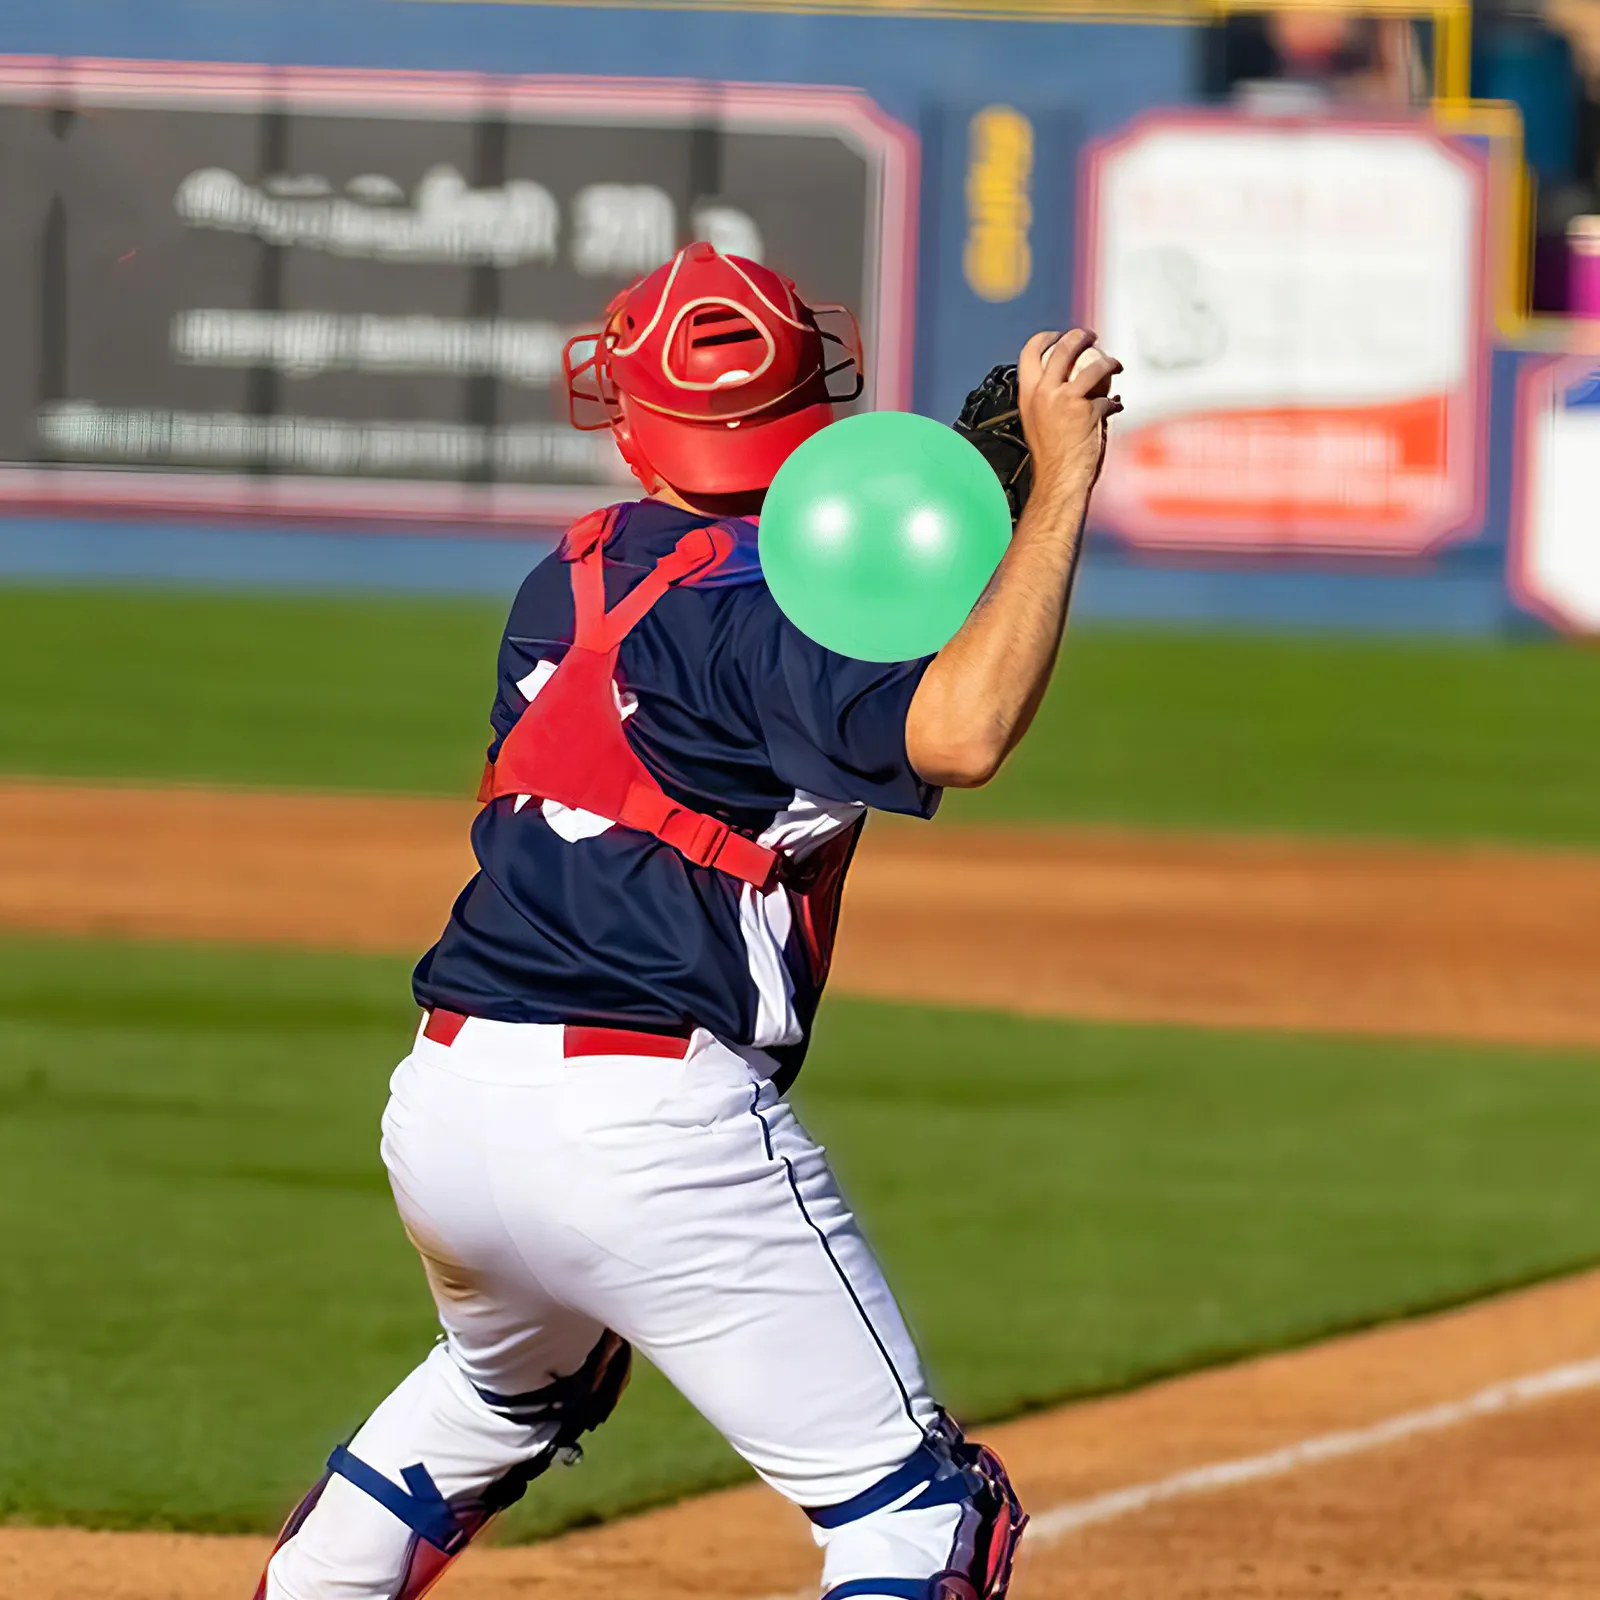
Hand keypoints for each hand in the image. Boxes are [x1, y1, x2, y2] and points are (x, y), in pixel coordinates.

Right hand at [1017, 329, 1122, 492]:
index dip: (1046, 338)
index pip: (1030, 352)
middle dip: (1081, 337)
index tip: (1058, 336)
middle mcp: (1043, 393)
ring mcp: (1064, 400)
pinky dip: (1113, 403)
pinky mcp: (1086, 411)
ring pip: (1092, 366)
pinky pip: (1106, 398)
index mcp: (1028, 394)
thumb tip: (1066, 381)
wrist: (1058, 479)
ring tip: (1114, 366)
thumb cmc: (1050, 456)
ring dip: (1108, 362)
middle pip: (1063, 348)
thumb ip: (1046, 398)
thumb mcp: (1037, 420)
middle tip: (1091, 337)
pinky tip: (1114, 407)